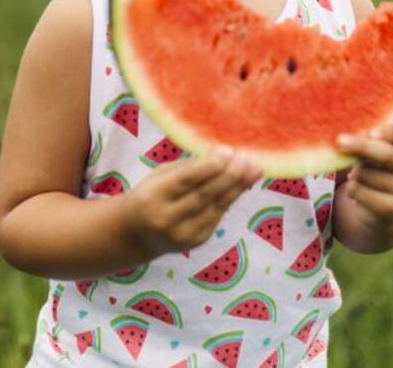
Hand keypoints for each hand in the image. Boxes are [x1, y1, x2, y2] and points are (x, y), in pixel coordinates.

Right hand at [122, 146, 262, 256]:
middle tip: (248, 158)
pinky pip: (217, 216)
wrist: (137, 234)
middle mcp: (167, 219)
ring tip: (255, 169)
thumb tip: (221, 154)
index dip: (209, 166)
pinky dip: (231, 198)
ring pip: (216, 207)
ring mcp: (183, 235)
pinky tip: (243, 183)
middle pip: (205, 195)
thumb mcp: (160, 177)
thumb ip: (188, 169)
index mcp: (153, 197)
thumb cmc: (151, 194)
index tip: (228, 150)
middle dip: (229, 175)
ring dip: (238, 187)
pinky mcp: (197, 242)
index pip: (186, 181)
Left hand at [335, 118, 392, 231]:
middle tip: (340, 141)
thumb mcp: (377, 145)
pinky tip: (358, 187)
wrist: (385, 202)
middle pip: (389, 155)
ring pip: (368, 174)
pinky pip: (360, 191)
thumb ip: (368, 138)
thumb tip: (345, 140)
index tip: (372, 133)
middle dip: (363, 147)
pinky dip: (351, 187)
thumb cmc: (377, 161)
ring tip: (358, 172)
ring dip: (354, 171)